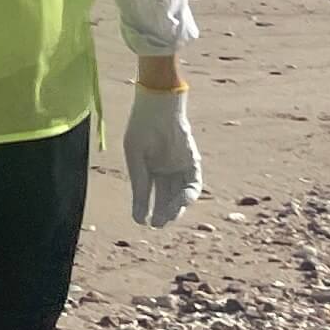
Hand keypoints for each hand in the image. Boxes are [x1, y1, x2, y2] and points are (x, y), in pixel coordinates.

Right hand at [125, 87, 201, 228]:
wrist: (158, 106)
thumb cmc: (141, 128)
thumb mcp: (136, 160)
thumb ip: (140, 187)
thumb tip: (139, 219)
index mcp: (149, 167)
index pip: (149, 194)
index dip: (146, 208)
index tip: (143, 221)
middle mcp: (166, 169)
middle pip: (166, 198)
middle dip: (163, 213)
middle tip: (158, 224)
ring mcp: (180, 166)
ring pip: (180, 194)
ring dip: (175, 208)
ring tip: (167, 217)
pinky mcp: (192, 162)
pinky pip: (192, 184)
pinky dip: (187, 195)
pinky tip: (179, 202)